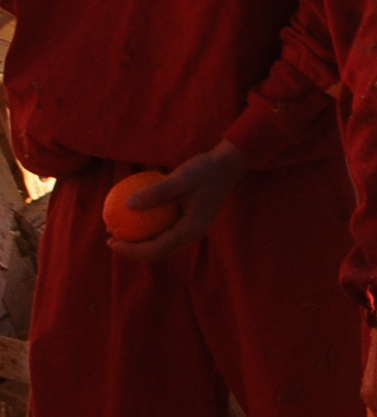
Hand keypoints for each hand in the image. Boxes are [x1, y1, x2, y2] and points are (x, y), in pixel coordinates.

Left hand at [106, 141, 246, 262]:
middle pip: (157, 251)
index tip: (111, 241)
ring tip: (117, 230)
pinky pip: (164, 229)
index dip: (131, 250)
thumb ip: (155, 193)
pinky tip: (133, 215)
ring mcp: (190, 228)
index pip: (156, 249)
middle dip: (132, 249)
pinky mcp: (188, 220)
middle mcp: (191, 234)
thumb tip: (126, 205)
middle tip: (110, 239)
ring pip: (160, 242)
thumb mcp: (180, 179)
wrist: (227, 165)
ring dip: (139, 240)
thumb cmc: (205, 171)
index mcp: (190, 231)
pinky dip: (147, 227)